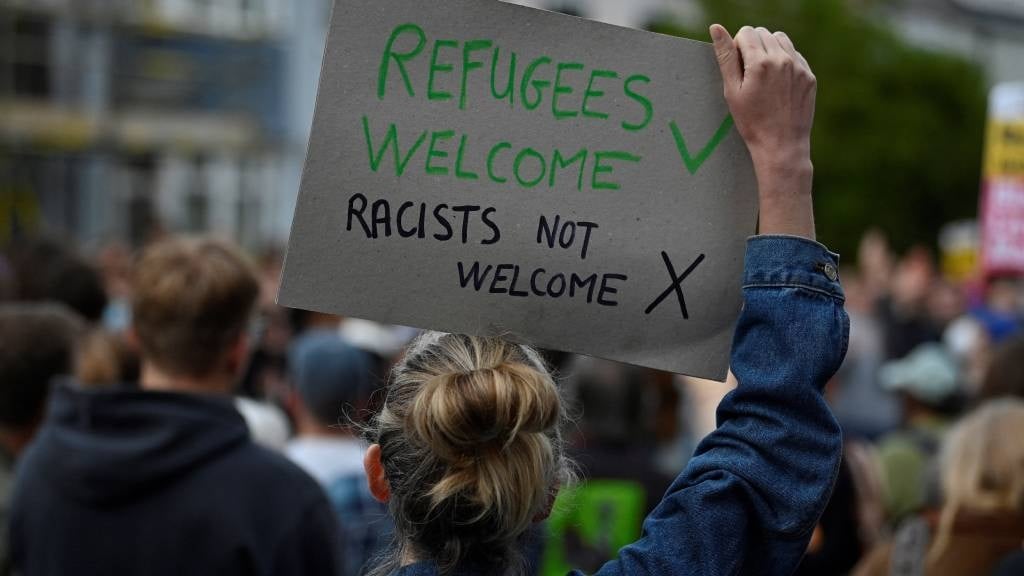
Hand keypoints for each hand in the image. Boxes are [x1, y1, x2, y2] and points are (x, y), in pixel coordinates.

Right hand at [711, 25, 816, 239]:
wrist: (781, 145)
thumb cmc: (751, 122)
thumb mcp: (732, 91)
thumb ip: (726, 56)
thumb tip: (715, 28)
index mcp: (761, 62)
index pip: (746, 32)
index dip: (738, 47)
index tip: (738, 68)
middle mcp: (783, 59)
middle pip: (763, 33)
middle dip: (754, 46)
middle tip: (750, 75)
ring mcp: (799, 67)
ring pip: (781, 39)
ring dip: (770, 49)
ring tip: (764, 75)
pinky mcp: (809, 76)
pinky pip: (795, 55)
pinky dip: (785, 61)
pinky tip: (778, 84)